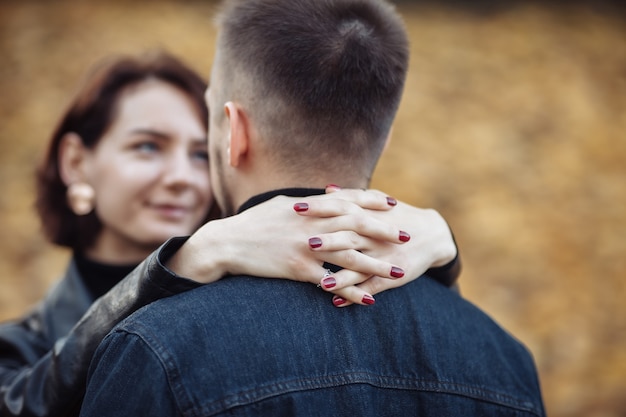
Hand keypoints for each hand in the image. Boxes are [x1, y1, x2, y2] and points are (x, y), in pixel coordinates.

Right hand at [166, 188, 408, 304]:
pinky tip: (368, 300)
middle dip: (384, 230)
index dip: (371, 201)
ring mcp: (307, 246)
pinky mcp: (298, 269)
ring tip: (399, 272)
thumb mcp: (280, 204)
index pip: (347, 200)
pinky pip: (331, 282)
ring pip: (350, 255)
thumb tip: (323, 198)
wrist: (227, 242)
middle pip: (357, 225)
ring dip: (377, 264)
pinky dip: (351, 292)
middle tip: (407, 235)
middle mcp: (312, 223)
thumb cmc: (253, 222)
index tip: (392, 204)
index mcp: (309, 206)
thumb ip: (306, 203)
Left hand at [304, 187, 457, 306]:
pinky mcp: (392, 275)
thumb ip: (351, 197)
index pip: (340, 208)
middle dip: (329, 240)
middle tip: (306, 242)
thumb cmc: (399, 216)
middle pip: (349, 236)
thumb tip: (326, 188)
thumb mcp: (378, 203)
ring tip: (320, 282)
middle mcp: (375, 235)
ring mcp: (383, 256)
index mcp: (368, 215)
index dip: (319, 208)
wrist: (434, 234)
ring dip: (341, 275)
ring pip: (360, 266)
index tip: (296, 206)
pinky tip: (337, 302)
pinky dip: (355, 294)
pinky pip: (372, 286)